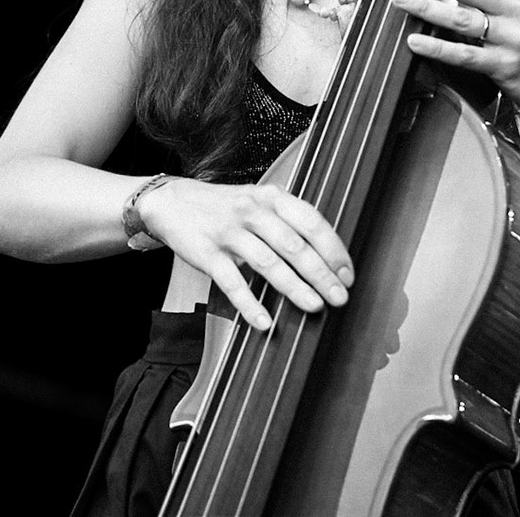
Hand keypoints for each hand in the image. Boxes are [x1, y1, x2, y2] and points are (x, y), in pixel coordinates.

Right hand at [138, 176, 353, 329]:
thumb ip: (288, 220)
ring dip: (294, 287)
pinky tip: (264, 322)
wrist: (172, 202)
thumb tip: (327, 256)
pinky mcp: (207, 253)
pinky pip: (232, 282)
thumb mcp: (258, 200)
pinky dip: (249, 304)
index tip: (347, 274)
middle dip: (321, 274)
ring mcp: (229, 232)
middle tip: (340, 297)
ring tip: (315, 306)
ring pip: (268, 263)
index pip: (310, 221)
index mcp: (271, 197)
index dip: (333, 249)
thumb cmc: (224, 207)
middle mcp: (252, 211)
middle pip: (293, 245)